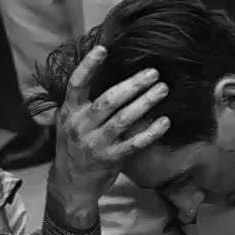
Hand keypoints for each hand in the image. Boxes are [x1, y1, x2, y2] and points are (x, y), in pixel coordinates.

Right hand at [49, 46, 170, 208]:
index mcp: (69, 112)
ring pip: (123, 119)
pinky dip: (150, 132)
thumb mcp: (71, 123)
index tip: (103, 49)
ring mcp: (95, 143)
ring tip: (163, 90)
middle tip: (153, 73)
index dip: (88, 66)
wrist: (71, 184)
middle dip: (133, 85)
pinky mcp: (109, 159)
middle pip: (108, 100)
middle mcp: (80, 125)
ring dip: (145, 103)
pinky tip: (165, 122)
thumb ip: (86, 104)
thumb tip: (115, 79)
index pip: (76, 84)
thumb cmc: (75, 147)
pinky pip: (134, 143)